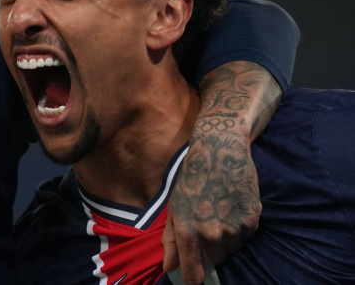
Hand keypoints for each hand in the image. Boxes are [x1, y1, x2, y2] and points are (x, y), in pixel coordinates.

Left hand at [162, 131, 260, 283]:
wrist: (219, 151)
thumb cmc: (191, 179)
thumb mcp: (175, 207)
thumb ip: (171, 241)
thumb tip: (170, 269)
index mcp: (188, 232)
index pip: (194, 274)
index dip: (194, 277)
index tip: (195, 275)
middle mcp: (212, 234)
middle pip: (216, 260)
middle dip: (211, 247)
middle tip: (207, 222)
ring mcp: (235, 228)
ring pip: (233, 248)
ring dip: (227, 236)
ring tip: (220, 210)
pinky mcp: (253, 219)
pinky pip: (246, 235)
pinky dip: (241, 226)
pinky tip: (233, 205)